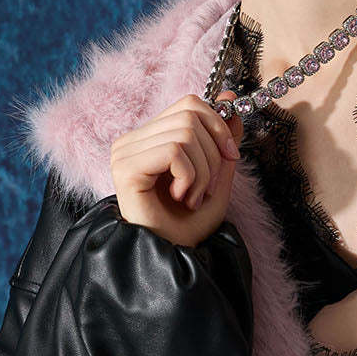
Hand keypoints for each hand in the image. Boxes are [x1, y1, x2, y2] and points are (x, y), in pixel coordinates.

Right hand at [109, 91, 244, 246]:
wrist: (171, 258)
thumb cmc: (188, 225)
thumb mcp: (217, 175)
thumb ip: (222, 138)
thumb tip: (231, 97)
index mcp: (151, 137)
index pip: (190, 104)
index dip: (218, 125)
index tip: (231, 157)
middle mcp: (133, 139)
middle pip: (191, 114)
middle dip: (214, 153)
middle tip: (207, 187)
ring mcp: (125, 151)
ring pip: (185, 133)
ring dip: (203, 171)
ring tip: (192, 197)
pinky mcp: (125, 166)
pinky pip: (174, 150)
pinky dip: (189, 176)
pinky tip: (180, 197)